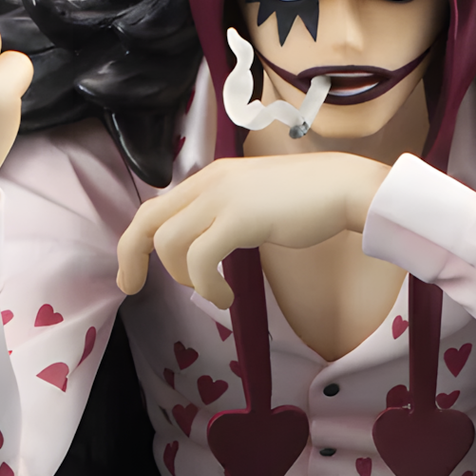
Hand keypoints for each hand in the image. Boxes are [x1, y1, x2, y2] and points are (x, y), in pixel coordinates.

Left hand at [116, 154, 387, 304]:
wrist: (344, 188)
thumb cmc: (307, 201)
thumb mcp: (252, 202)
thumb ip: (223, 215)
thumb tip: (202, 247)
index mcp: (209, 178)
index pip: (154, 208)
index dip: (134, 242)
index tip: (131, 274)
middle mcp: (208, 182)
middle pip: (147, 221)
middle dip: (133, 259)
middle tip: (132, 288)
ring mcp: (223, 197)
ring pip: (170, 244)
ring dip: (185, 278)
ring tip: (213, 292)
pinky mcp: (240, 217)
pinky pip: (201, 258)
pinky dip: (207, 286)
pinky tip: (227, 297)